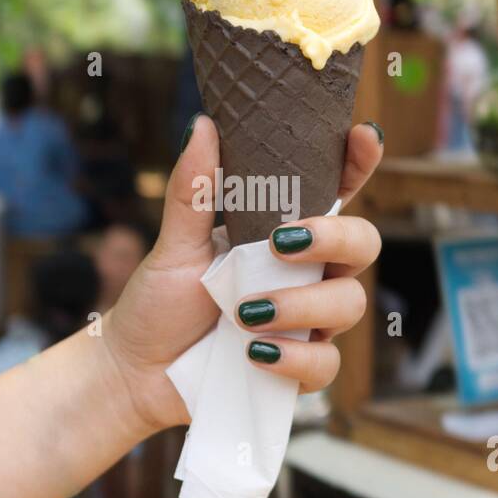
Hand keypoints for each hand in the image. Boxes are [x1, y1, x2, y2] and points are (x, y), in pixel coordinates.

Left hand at [103, 115, 382, 433]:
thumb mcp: (172, 245)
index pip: (336, 190)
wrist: (135, 372)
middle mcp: (306, 273)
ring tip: (245, 312)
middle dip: (336, 238)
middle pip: (363, 244)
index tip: (362, 134)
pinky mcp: (299, 368)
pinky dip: (293, 357)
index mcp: (282, 231)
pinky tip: (255, 353)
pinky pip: (325, 363)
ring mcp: (308, 321)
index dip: (359, 161)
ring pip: (349, 303)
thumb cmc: (158, 302)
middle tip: (282, 243)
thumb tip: (202, 125)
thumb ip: (193, 189)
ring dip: (301, 304)